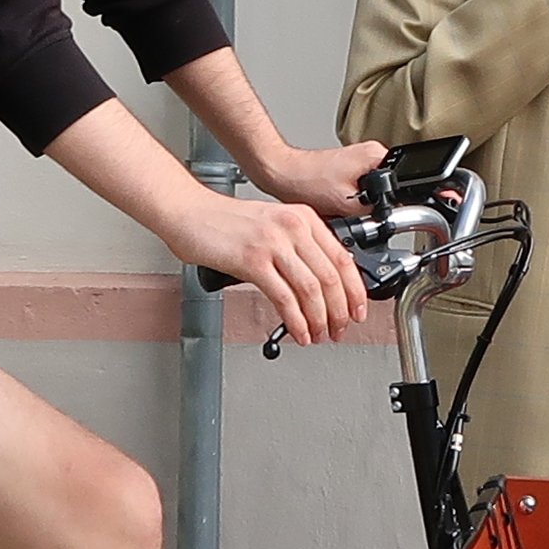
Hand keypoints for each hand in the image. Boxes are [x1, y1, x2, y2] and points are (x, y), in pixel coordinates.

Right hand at [165, 190, 367, 344]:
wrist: (190, 213)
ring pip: (312, 290)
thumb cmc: (225, 222)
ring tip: (319, 335)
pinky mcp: (253, 261)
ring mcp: (274, 244)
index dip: (355, 291)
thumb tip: (320, 282)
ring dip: (320, 320)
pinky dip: (297, 321)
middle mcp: (293, 227)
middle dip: (340, 311)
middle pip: (331, 277)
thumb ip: (298, 246)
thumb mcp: (273, 225)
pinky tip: (299, 332)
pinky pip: (285, 298)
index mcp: (303, 218)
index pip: (343, 258)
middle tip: (339, 329)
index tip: (357, 310)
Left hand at [244, 137, 385, 220]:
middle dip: (371, 206)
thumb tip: (384, 221)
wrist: (283, 174)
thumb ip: (372, 212)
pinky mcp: (348, 168)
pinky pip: (359, 190)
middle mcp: (371, 153)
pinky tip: (335, 201)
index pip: (399, 186)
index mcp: (376, 155)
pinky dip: (349, 199)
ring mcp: (359, 160)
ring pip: (372, 193)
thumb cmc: (305, 180)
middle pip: (386, 190)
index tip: (370, 213)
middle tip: (349, 207)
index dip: (388, 207)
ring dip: (359, 204)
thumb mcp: (346, 203)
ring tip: (339, 202)